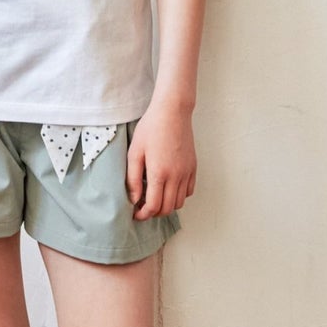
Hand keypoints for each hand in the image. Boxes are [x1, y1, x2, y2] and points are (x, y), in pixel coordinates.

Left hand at [126, 103, 196, 218]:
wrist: (172, 112)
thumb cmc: (151, 128)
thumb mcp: (134, 152)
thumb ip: (133, 178)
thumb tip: (133, 199)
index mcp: (159, 173)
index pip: (153, 206)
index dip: (143, 215)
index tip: (135, 213)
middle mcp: (176, 176)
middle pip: (167, 208)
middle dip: (154, 213)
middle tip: (142, 208)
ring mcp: (187, 172)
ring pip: (179, 203)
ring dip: (166, 206)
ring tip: (154, 198)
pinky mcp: (193, 167)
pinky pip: (188, 191)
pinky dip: (178, 196)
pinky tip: (168, 188)